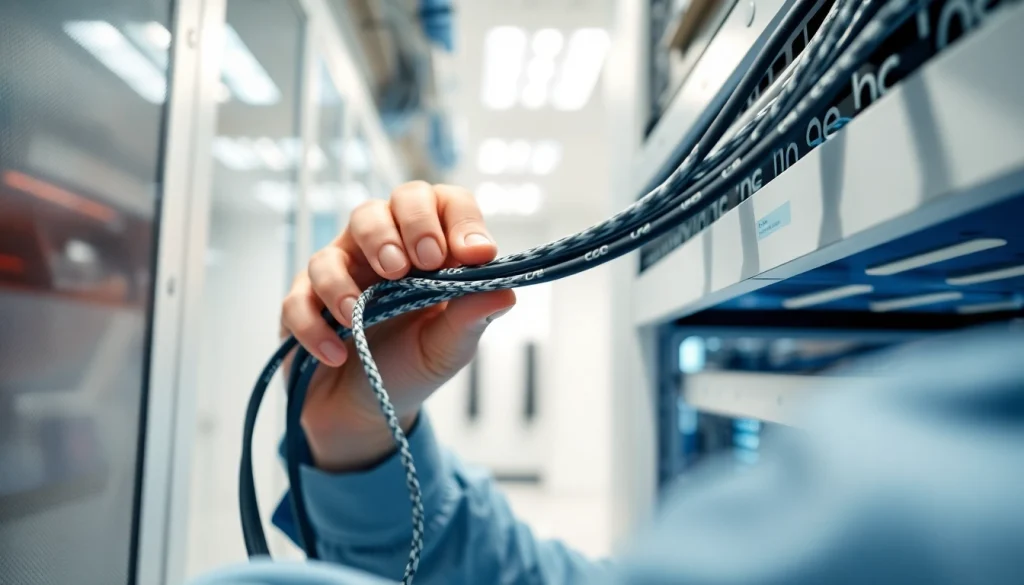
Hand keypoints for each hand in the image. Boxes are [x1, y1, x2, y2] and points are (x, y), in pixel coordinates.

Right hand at [280, 182, 514, 471]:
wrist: (367, 413)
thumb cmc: (412, 366)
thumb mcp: (450, 347)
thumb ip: (472, 316)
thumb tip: (506, 290)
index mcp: (430, 247)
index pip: (446, 203)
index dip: (460, 219)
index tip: (474, 254)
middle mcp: (386, 245)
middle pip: (391, 203)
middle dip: (407, 226)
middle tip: (421, 262)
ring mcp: (342, 267)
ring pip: (340, 239)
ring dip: (352, 272)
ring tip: (361, 310)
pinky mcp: (304, 300)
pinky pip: (299, 297)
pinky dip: (314, 324)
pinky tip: (336, 353)